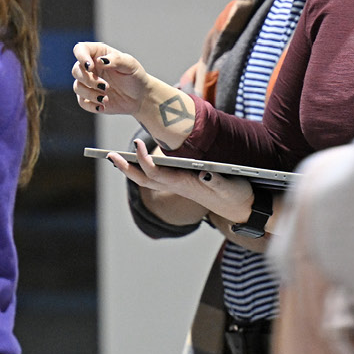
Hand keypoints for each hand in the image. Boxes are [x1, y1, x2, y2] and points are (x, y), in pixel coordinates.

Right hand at [71, 42, 151, 115]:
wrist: (139, 97)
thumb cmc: (135, 76)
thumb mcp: (130, 65)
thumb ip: (116, 60)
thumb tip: (99, 61)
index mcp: (98, 54)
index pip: (80, 49)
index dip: (81, 57)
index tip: (90, 67)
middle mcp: (90, 68)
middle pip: (76, 70)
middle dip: (89, 80)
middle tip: (106, 86)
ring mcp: (88, 83)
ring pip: (77, 87)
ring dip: (90, 94)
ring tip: (106, 98)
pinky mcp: (89, 98)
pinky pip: (82, 102)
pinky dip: (92, 105)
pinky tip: (103, 106)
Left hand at [102, 139, 256, 223]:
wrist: (243, 210)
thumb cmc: (237, 197)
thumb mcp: (230, 189)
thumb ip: (217, 182)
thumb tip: (205, 173)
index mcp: (184, 185)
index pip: (157, 173)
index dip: (144, 160)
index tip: (136, 144)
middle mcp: (177, 186)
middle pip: (144, 179)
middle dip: (126, 168)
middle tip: (109, 155)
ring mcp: (179, 185)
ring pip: (148, 179)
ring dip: (131, 169)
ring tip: (116, 157)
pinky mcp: (184, 183)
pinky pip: (158, 176)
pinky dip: (144, 168)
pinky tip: (138, 160)